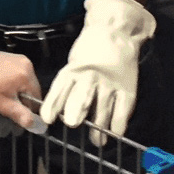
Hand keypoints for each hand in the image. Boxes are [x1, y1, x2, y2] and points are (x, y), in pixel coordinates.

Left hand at [0, 41, 41, 131]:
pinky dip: (11, 86)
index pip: (36, 100)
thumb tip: (34, 124)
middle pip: (30, 91)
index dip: (28, 113)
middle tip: (6, 118)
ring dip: (15, 97)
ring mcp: (18, 60)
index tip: (17, 123)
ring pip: (22, 85)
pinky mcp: (10, 58)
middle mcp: (26, 64)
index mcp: (26, 75)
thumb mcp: (1, 104)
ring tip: (1, 106)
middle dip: (20, 105)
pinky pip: (16, 76)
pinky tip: (0, 93)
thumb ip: (19, 114)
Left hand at [40, 0, 154, 145]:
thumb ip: (67, 87)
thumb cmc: (89, 53)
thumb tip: (57, 114)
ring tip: (96, 141)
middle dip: (75, 112)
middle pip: (82, 98)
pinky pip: (122, 110)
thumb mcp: (73, 65)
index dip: (53, 104)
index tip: (47, 118)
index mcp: (73, 71)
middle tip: (72, 123)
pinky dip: (118, 124)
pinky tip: (114, 133)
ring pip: (102, 108)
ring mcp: (109, 83)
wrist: (115, 32)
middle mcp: (90, 77)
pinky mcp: (126, 88)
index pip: (60, 89)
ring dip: (98, 127)